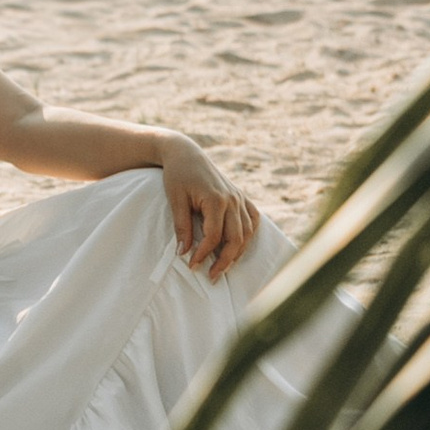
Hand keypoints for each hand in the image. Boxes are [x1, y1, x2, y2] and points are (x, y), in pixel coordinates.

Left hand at [156, 135, 258, 279]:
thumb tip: (183, 253)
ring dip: (238, 252)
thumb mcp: (175, 200)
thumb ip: (181, 227)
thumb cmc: (178, 175)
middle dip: (225, 261)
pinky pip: (253, 219)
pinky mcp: (241, 196)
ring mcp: (239, 197)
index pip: (214, 236)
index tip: (192, 266)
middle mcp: (232, 199)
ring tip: (223, 266)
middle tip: (212, 276)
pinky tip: (240, 245)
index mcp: (216, 199)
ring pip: (248, 232)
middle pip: (236, 239)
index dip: (203, 254)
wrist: (185, 153)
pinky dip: (250, 234)